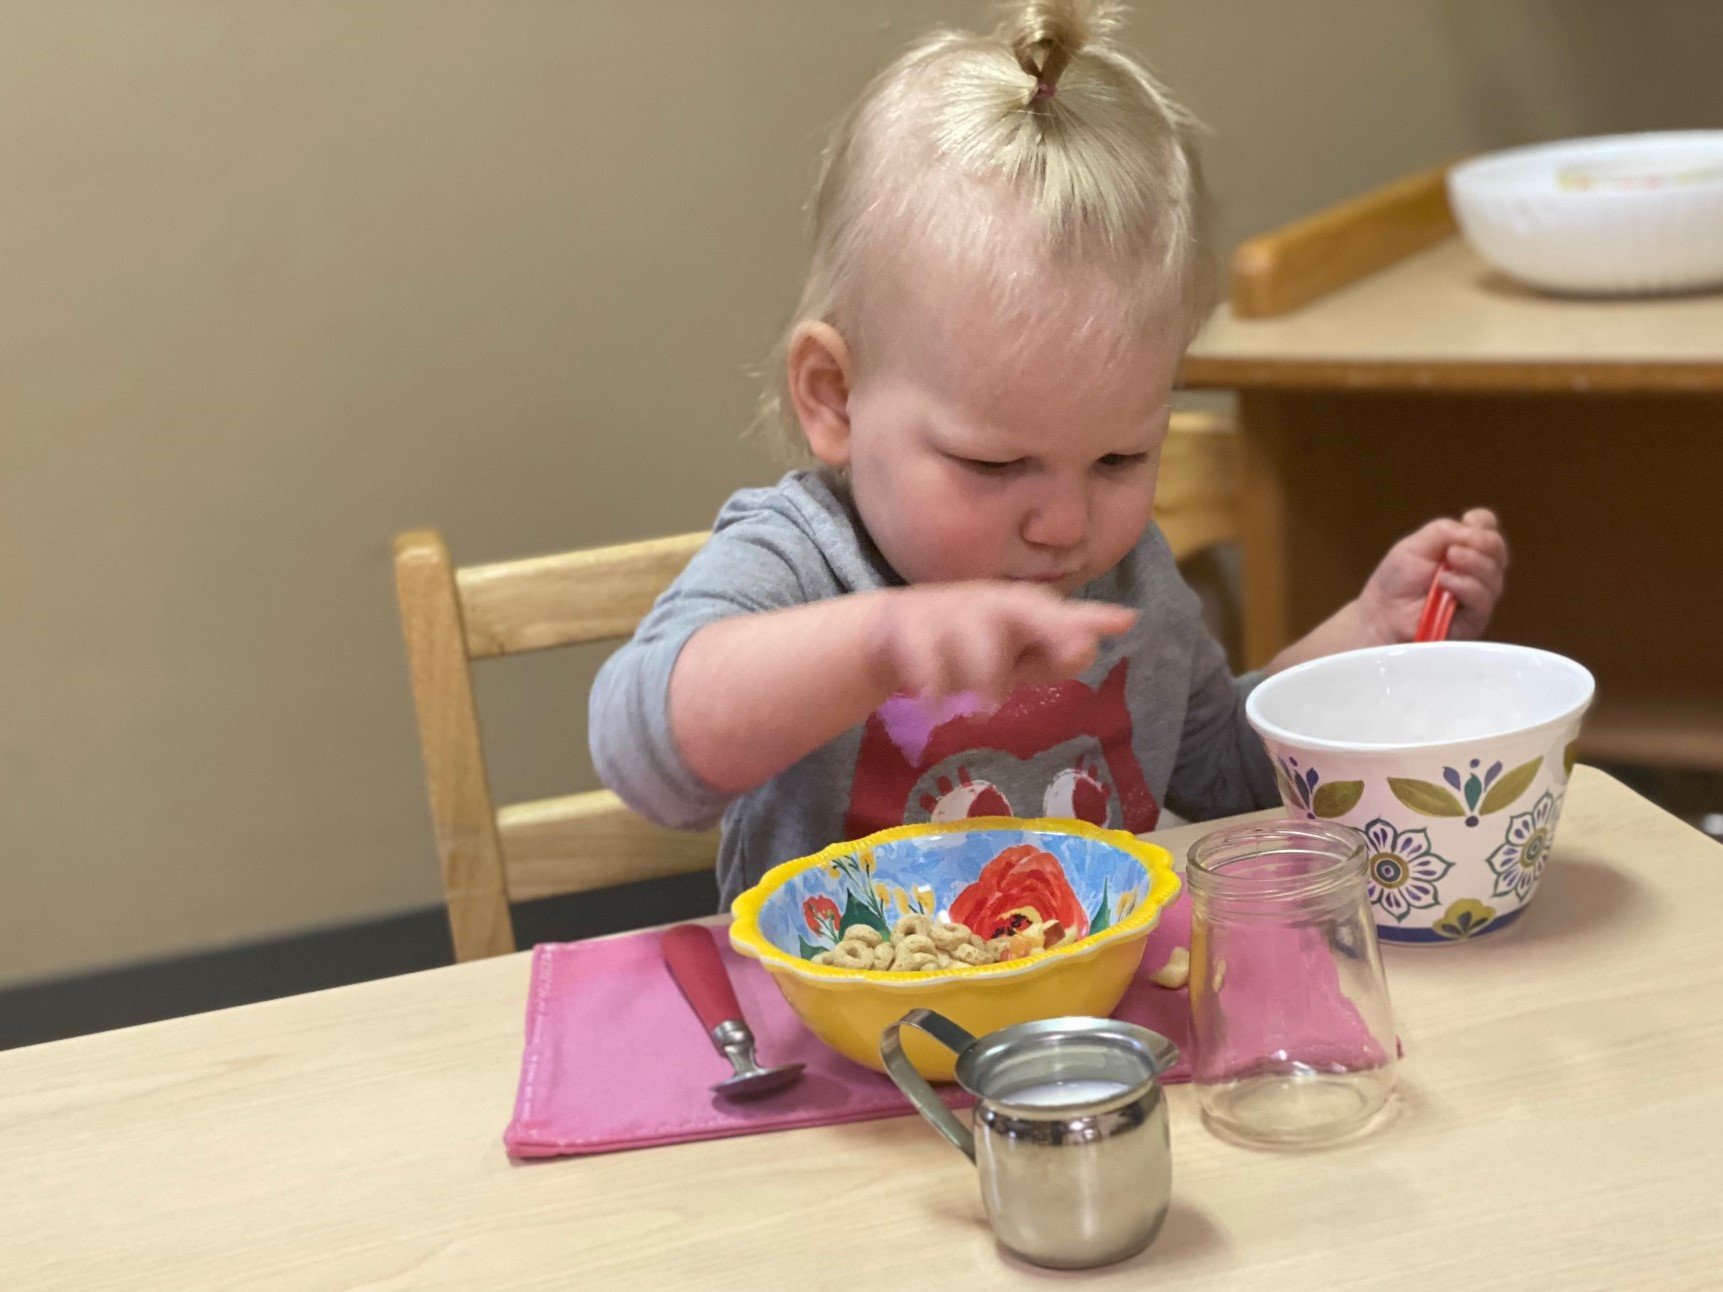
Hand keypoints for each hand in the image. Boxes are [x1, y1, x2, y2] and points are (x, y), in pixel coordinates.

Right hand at [867, 582, 1136, 701]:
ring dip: (983, 673)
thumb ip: (1048, 659)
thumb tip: (1088, 650)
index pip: (1056, 611)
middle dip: (1049, 625)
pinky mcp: (903, 625)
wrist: (883, 633)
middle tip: (1078, 649)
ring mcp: (942, 610)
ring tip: (986, 712)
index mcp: (1013, 609)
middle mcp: (982, 602)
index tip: (1127, 620)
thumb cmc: (960, 648)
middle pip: (1019, 606)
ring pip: (972, 633)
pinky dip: (930, 681)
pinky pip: (921, 653)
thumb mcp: (1008, 661)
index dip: (1090, 615)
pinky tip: (935, 705)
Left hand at [1358, 509, 1508, 642]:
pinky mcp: (1475, 619)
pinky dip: (1466, 585)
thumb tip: (1473, 525)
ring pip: (1493, 573)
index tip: (1468, 520)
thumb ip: (1443, 531)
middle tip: (1455, 547)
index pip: (1487, 528)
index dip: (1483, 522)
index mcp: (1462, 547)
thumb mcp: (1414, 546)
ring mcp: (1477, 594)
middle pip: (1497, 549)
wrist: (1381, 616)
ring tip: (1449, 560)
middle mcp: (1475, 569)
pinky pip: (1483, 599)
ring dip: (1473, 562)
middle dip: (1482, 541)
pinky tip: (1446, 582)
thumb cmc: (1395, 581)